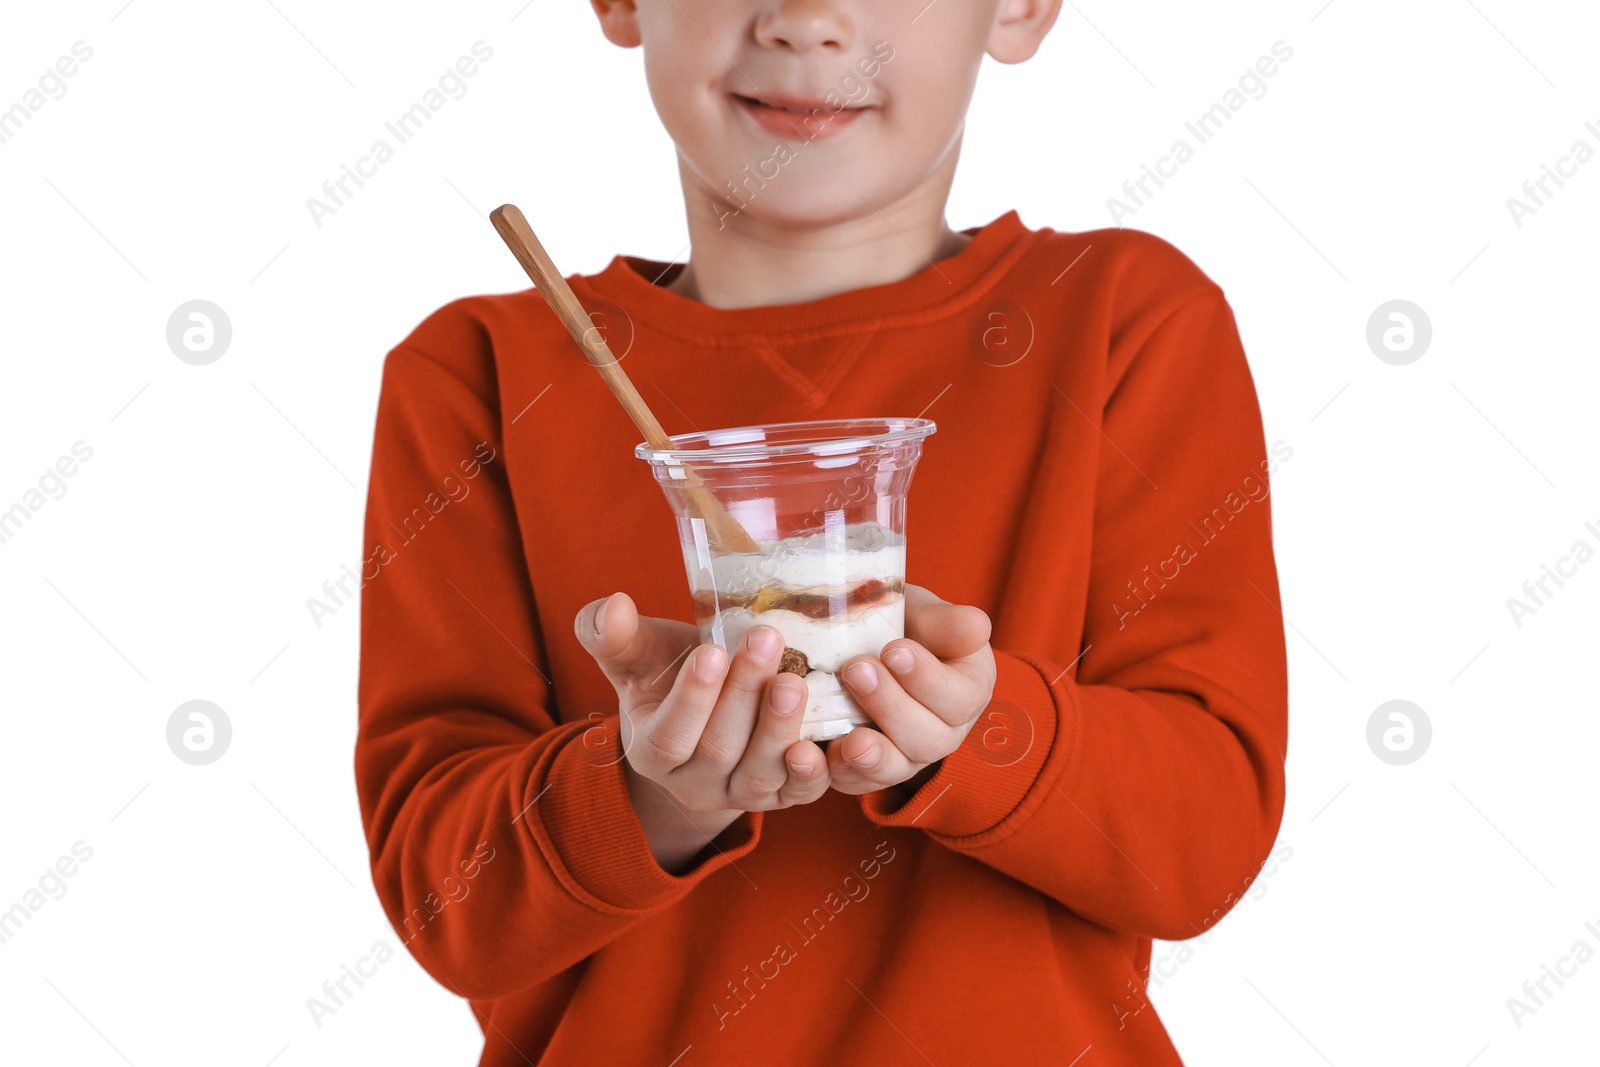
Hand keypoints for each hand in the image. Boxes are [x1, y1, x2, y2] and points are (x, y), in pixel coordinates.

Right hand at [574, 592, 830, 867]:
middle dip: (743, 693)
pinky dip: (812, 773)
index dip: (690, 698)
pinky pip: (800, 792)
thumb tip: (612, 606)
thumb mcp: (639, 654)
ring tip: (794, 679)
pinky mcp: (784, 794)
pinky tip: (821, 743)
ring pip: (759, 773)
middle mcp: (695, 784)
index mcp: (651, 752)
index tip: (710, 651)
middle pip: (719, 749)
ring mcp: (740, 793)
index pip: (668, 736)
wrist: (711, 709)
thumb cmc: (672, 673)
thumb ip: (613, 634)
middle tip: (766, 639)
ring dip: (779, 728)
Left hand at [825, 584, 996, 796]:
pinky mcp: (870, 770)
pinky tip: (823, 755)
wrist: (864, 644)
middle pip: (930, 739)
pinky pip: (859, 782)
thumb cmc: (904, 625)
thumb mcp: (925, 614)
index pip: (959, 698)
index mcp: (968, 691)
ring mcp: (908, 756)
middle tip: (857, 670)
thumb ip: (946, 622)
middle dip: (891, 707)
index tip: (894, 651)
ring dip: (873, 754)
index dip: (926, 679)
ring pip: (898, 767)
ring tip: (849, 738)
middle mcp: (945, 732)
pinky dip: (842, 772)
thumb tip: (976, 626)